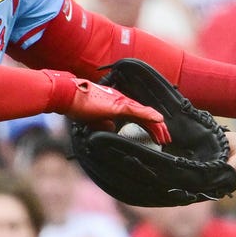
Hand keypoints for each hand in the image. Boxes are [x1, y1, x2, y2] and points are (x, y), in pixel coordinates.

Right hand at [44, 70, 170, 144]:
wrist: (68, 97)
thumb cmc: (78, 106)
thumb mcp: (94, 120)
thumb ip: (104, 124)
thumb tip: (112, 128)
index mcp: (118, 105)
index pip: (139, 117)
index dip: (150, 127)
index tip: (157, 138)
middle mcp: (123, 101)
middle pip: (146, 116)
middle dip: (157, 129)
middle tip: (166, 140)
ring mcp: (121, 102)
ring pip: (145, 113)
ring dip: (156, 125)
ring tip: (166, 135)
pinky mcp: (118, 104)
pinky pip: (137, 110)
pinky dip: (149, 114)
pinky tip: (158, 119)